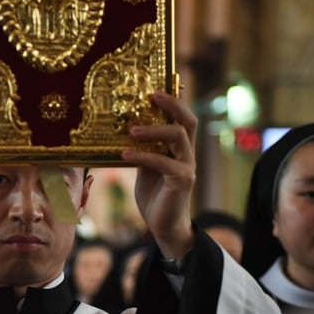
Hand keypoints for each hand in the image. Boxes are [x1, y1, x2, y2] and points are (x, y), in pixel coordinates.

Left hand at [121, 92, 196, 259]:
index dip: (174, 100)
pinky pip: (163, 161)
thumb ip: (144, 149)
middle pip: (188, 120)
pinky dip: (143, 155)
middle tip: (150, 95)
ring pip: (177, 135)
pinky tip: (125, 154)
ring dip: (153, 129)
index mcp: (180, 148)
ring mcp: (187, 166)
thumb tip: (127, 129)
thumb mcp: (146, 168)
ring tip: (131, 130)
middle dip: (171, 104)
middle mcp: (188, 153)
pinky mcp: (182, 180)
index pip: (183, 117)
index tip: (155, 87)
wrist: (163, 226)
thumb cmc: (155, 195)